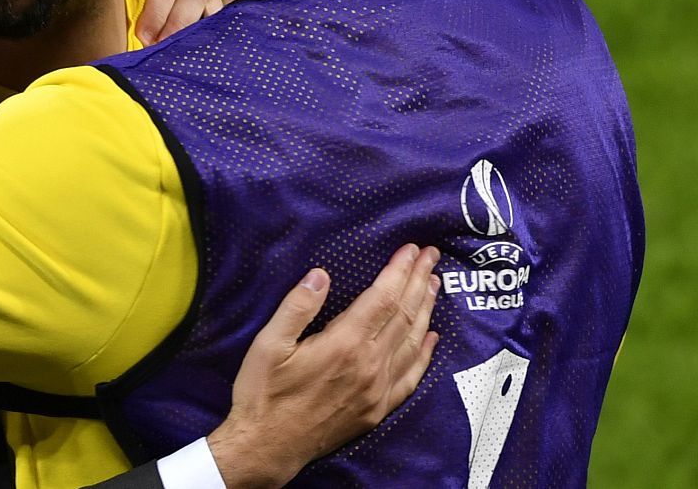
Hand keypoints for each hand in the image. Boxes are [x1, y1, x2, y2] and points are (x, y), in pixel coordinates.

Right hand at [207, 245, 440, 488]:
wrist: (268, 447)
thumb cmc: (264, 394)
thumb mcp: (268, 344)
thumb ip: (297, 307)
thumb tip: (320, 275)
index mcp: (344, 344)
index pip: (382, 298)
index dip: (399, 271)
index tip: (412, 249)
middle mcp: (369, 365)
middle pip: (404, 315)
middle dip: (419, 281)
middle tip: (431, 257)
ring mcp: (377, 390)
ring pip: (413, 342)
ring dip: (426, 310)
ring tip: (433, 285)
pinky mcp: (378, 409)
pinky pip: (411, 376)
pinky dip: (425, 354)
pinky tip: (432, 338)